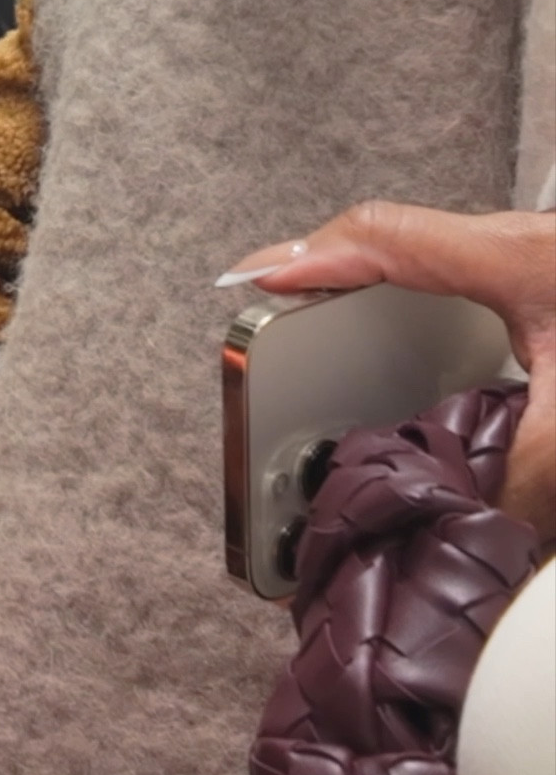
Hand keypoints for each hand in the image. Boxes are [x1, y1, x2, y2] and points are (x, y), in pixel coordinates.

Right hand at [220, 202, 555, 548]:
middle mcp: (518, 249)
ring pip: (431, 259)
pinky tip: (412, 349)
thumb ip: (526, 476)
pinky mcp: (549, 293)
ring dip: (370, 283)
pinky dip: (418, 304)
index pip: (383, 238)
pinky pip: (465, 287)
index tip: (249, 283)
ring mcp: (535, 264)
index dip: (308, 261)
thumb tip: (478, 537)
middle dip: (322, 265)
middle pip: (394, 240)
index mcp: (514, 258)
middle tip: (262, 297)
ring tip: (314, 318)